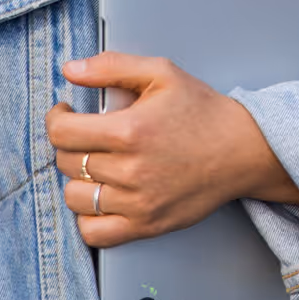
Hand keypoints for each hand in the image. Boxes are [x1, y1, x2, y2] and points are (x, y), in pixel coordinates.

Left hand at [47, 52, 298, 247]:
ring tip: (97, 164)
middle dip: (70, 144)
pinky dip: (89, 216)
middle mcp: (131, 169)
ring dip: (79, 179)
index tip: (66, 113)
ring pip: (76, 197)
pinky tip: (102, 195)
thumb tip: (70, 70)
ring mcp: (138, 202)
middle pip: (68, 163)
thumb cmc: (202, 111)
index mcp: (130, 129)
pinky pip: (95, 232)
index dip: (56, 118)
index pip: (62, 133)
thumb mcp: (162, 73)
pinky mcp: (147, 225)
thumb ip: (112, 67)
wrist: (243, 150)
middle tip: (88, 134)